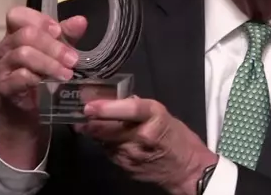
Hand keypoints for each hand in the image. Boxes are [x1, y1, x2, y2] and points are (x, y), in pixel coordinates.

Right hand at [0, 6, 85, 166]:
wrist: (30, 112)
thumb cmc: (43, 77)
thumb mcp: (57, 53)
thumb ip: (66, 36)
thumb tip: (81, 21)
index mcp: (17, 34)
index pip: (17, 14)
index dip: (39, 19)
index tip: (58, 31)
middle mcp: (7, 47)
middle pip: (26, 34)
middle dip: (53, 46)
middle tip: (72, 59)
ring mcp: (4, 67)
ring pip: (23, 54)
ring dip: (49, 63)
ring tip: (67, 74)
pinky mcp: (4, 87)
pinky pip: (19, 76)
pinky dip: (36, 78)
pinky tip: (48, 83)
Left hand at [77, 97, 218, 194]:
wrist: (187, 170)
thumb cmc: (177, 138)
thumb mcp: (163, 115)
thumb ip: (139, 108)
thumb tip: (116, 100)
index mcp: (155, 118)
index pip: (129, 111)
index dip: (106, 107)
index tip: (90, 105)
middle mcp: (141, 137)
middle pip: (107, 128)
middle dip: (91, 121)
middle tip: (83, 112)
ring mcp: (131, 155)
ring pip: (102, 140)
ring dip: (96, 132)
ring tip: (93, 122)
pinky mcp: (125, 167)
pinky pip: (108, 151)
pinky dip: (106, 143)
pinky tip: (110, 139)